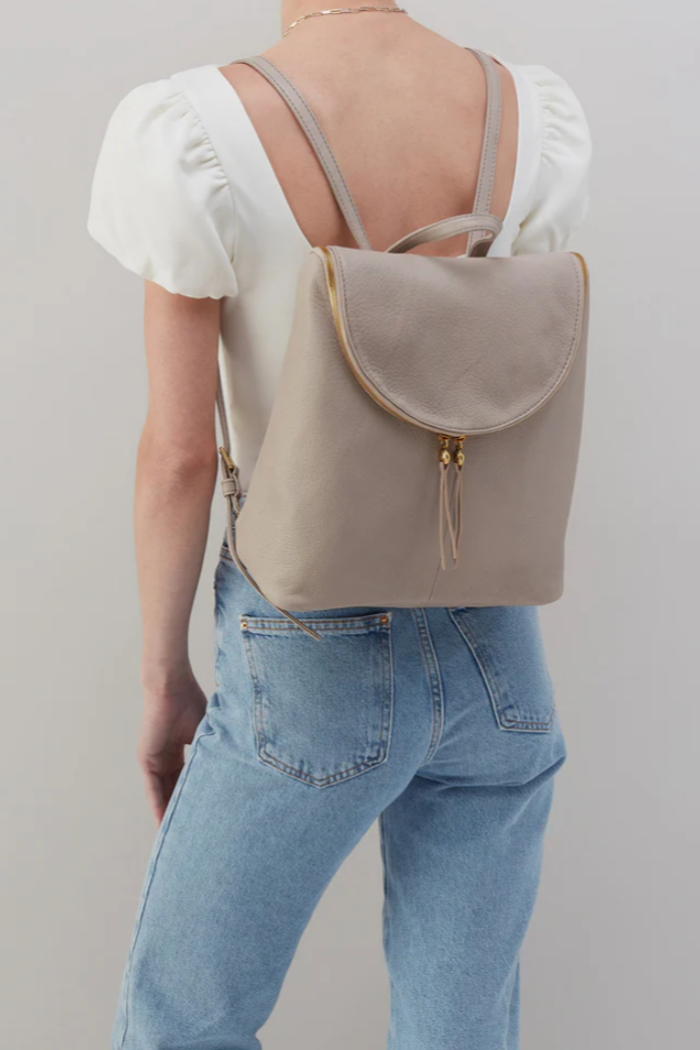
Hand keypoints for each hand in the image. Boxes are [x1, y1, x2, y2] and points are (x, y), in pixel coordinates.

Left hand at [137, 668, 207, 824]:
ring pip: (164, 792)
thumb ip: (215, 749)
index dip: (195, 794)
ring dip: (171, 812)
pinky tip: (164, 821)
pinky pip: (154, 788)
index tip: (205, 811)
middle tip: (193, 829)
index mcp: (181, 748)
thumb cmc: (191, 702)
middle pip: (175, 789)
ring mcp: (155, 759)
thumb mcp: (208, 732)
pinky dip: (159, 804)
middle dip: (183, 808)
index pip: (188, 778)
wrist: (172, 688)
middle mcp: (166, 756)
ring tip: (180, 834)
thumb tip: (236, 765)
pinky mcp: (147, 760)